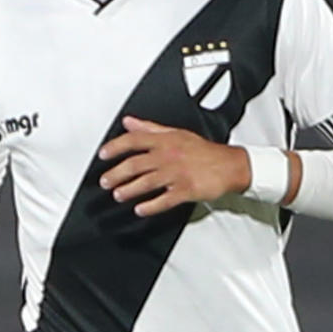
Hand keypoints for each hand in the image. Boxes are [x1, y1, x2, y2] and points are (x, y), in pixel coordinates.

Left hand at [97, 116, 252, 215]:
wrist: (229, 165)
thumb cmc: (203, 150)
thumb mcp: (176, 133)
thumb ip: (149, 128)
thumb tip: (129, 122)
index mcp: (165, 140)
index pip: (134, 140)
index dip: (115, 147)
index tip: (103, 154)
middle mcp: (168, 156)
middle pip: (136, 163)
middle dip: (117, 173)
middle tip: (105, 181)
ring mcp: (177, 173)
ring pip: (146, 182)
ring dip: (129, 190)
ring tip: (118, 195)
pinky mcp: (186, 190)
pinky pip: (164, 200)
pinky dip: (150, 206)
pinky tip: (140, 209)